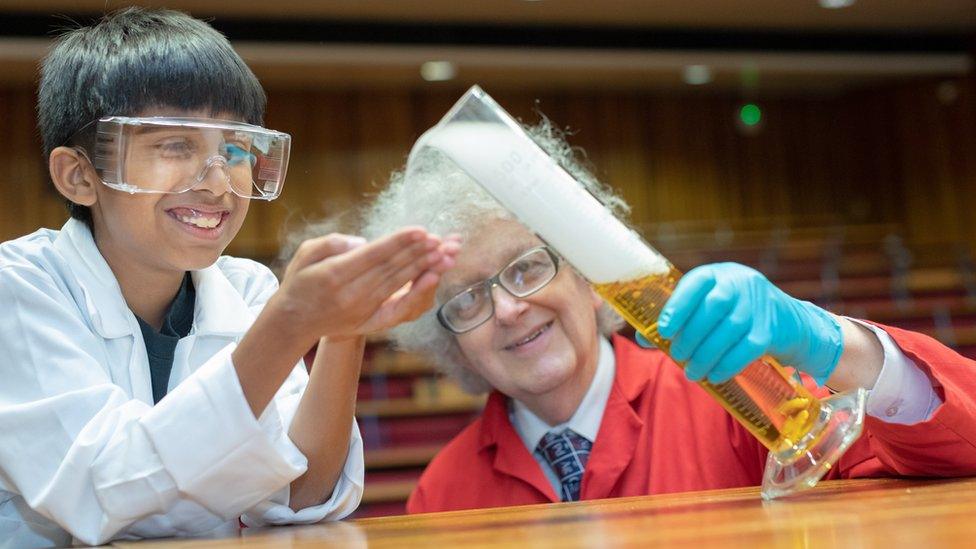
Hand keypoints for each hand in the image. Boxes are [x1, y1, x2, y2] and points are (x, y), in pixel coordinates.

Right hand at [272, 228, 459, 344]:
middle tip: (440, 239)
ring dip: (423, 268)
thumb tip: (361, 241)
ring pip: (399, 284)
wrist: (294, 322)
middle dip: (419, 253)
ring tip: (443, 254)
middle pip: (392, 269)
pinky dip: (417, 294)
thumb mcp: (304, 254)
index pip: (374, 255)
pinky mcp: (371, 320)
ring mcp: (363, 309)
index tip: (421, 230)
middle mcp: (351, 294)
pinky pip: (399, 307)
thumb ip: (330, 244)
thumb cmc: (300, 282)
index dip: (400, 242)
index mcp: (334, 274)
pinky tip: (431, 279)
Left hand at [653, 262, 842, 384]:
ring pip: (730, 330)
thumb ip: (677, 320)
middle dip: (690, 336)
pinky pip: (748, 348)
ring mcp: (759, 306)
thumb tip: (643, 339)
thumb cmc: (734, 313)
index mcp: (718, 274)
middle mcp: (741, 284)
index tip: (662, 330)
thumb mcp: (707, 307)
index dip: (678, 305)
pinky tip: (714, 376)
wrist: (787, 321)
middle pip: (713, 308)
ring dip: (706, 355)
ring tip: (691, 372)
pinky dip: (728, 364)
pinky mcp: (771, 330)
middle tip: (676, 356)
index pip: (697, 282)